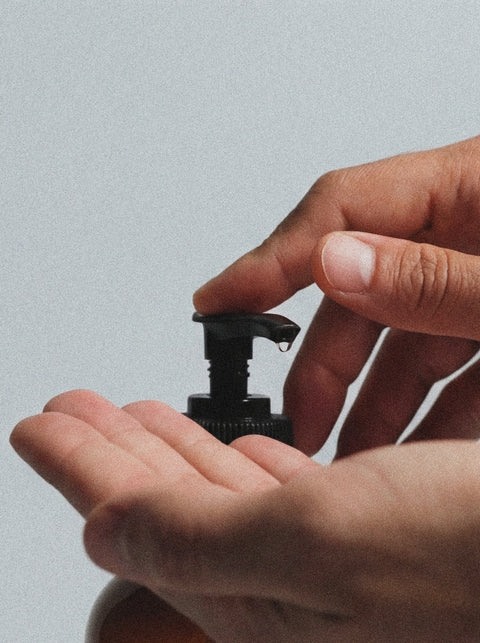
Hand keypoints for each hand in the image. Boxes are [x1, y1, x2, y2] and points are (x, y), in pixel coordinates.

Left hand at [11, 390, 479, 640]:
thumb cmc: (470, 553)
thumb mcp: (324, 546)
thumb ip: (202, 543)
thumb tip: (102, 532)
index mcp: (259, 587)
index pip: (134, 516)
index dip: (77, 467)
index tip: (35, 428)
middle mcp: (283, 573)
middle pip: (166, 498)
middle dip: (109, 449)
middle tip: (66, 412)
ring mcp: (319, 545)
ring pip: (214, 486)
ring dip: (167, 447)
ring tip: (128, 416)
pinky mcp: (357, 519)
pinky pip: (273, 486)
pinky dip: (238, 458)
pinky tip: (231, 447)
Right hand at [194, 136, 479, 455]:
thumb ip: (432, 277)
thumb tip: (334, 264)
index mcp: (472, 186)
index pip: (342, 209)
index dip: (271, 258)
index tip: (218, 302)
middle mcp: (469, 230)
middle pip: (365, 291)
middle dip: (325, 365)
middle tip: (296, 422)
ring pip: (405, 339)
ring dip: (376, 402)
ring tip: (352, 454)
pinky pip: (452, 365)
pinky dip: (432, 410)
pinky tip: (413, 447)